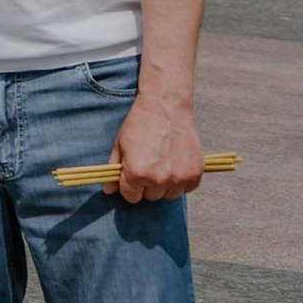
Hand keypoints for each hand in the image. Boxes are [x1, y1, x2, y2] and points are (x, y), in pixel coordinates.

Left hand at [112, 88, 204, 202]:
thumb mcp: (120, 144)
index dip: (130, 185)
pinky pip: (187, 188)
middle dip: (148, 184)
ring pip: (169, 195)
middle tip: (150, 164)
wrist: (165, 106)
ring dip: (166, 184)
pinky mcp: (194, 174)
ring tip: (164, 163)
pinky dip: (183, 180)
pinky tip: (177, 163)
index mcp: (136, 174)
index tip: (134, 174)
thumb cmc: (140, 123)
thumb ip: (113, 169)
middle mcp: (157, 180)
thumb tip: (108, 191)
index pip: (131, 197)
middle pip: (151, 196)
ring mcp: (178, 178)